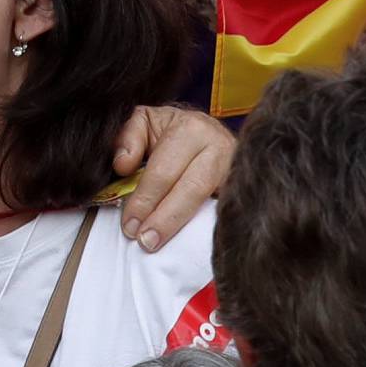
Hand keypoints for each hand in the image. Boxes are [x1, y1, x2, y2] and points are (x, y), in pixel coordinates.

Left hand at [112, 103, 232, 249]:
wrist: (209, 132)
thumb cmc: (172, 132)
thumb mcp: (146, 123)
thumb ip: (128, 137)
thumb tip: (123, 164)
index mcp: (191, 128)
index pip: (164, 170)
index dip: (145, 199)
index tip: (129, 224)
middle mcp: (218, 145)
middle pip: (190, 188)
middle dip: (163, 217)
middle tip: (143, 240)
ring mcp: (235, 167)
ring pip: (209, 201)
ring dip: (180, 225)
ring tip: (156, 243)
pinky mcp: (242, 187)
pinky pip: (226, 211)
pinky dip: (206, 228)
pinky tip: (187, 243)